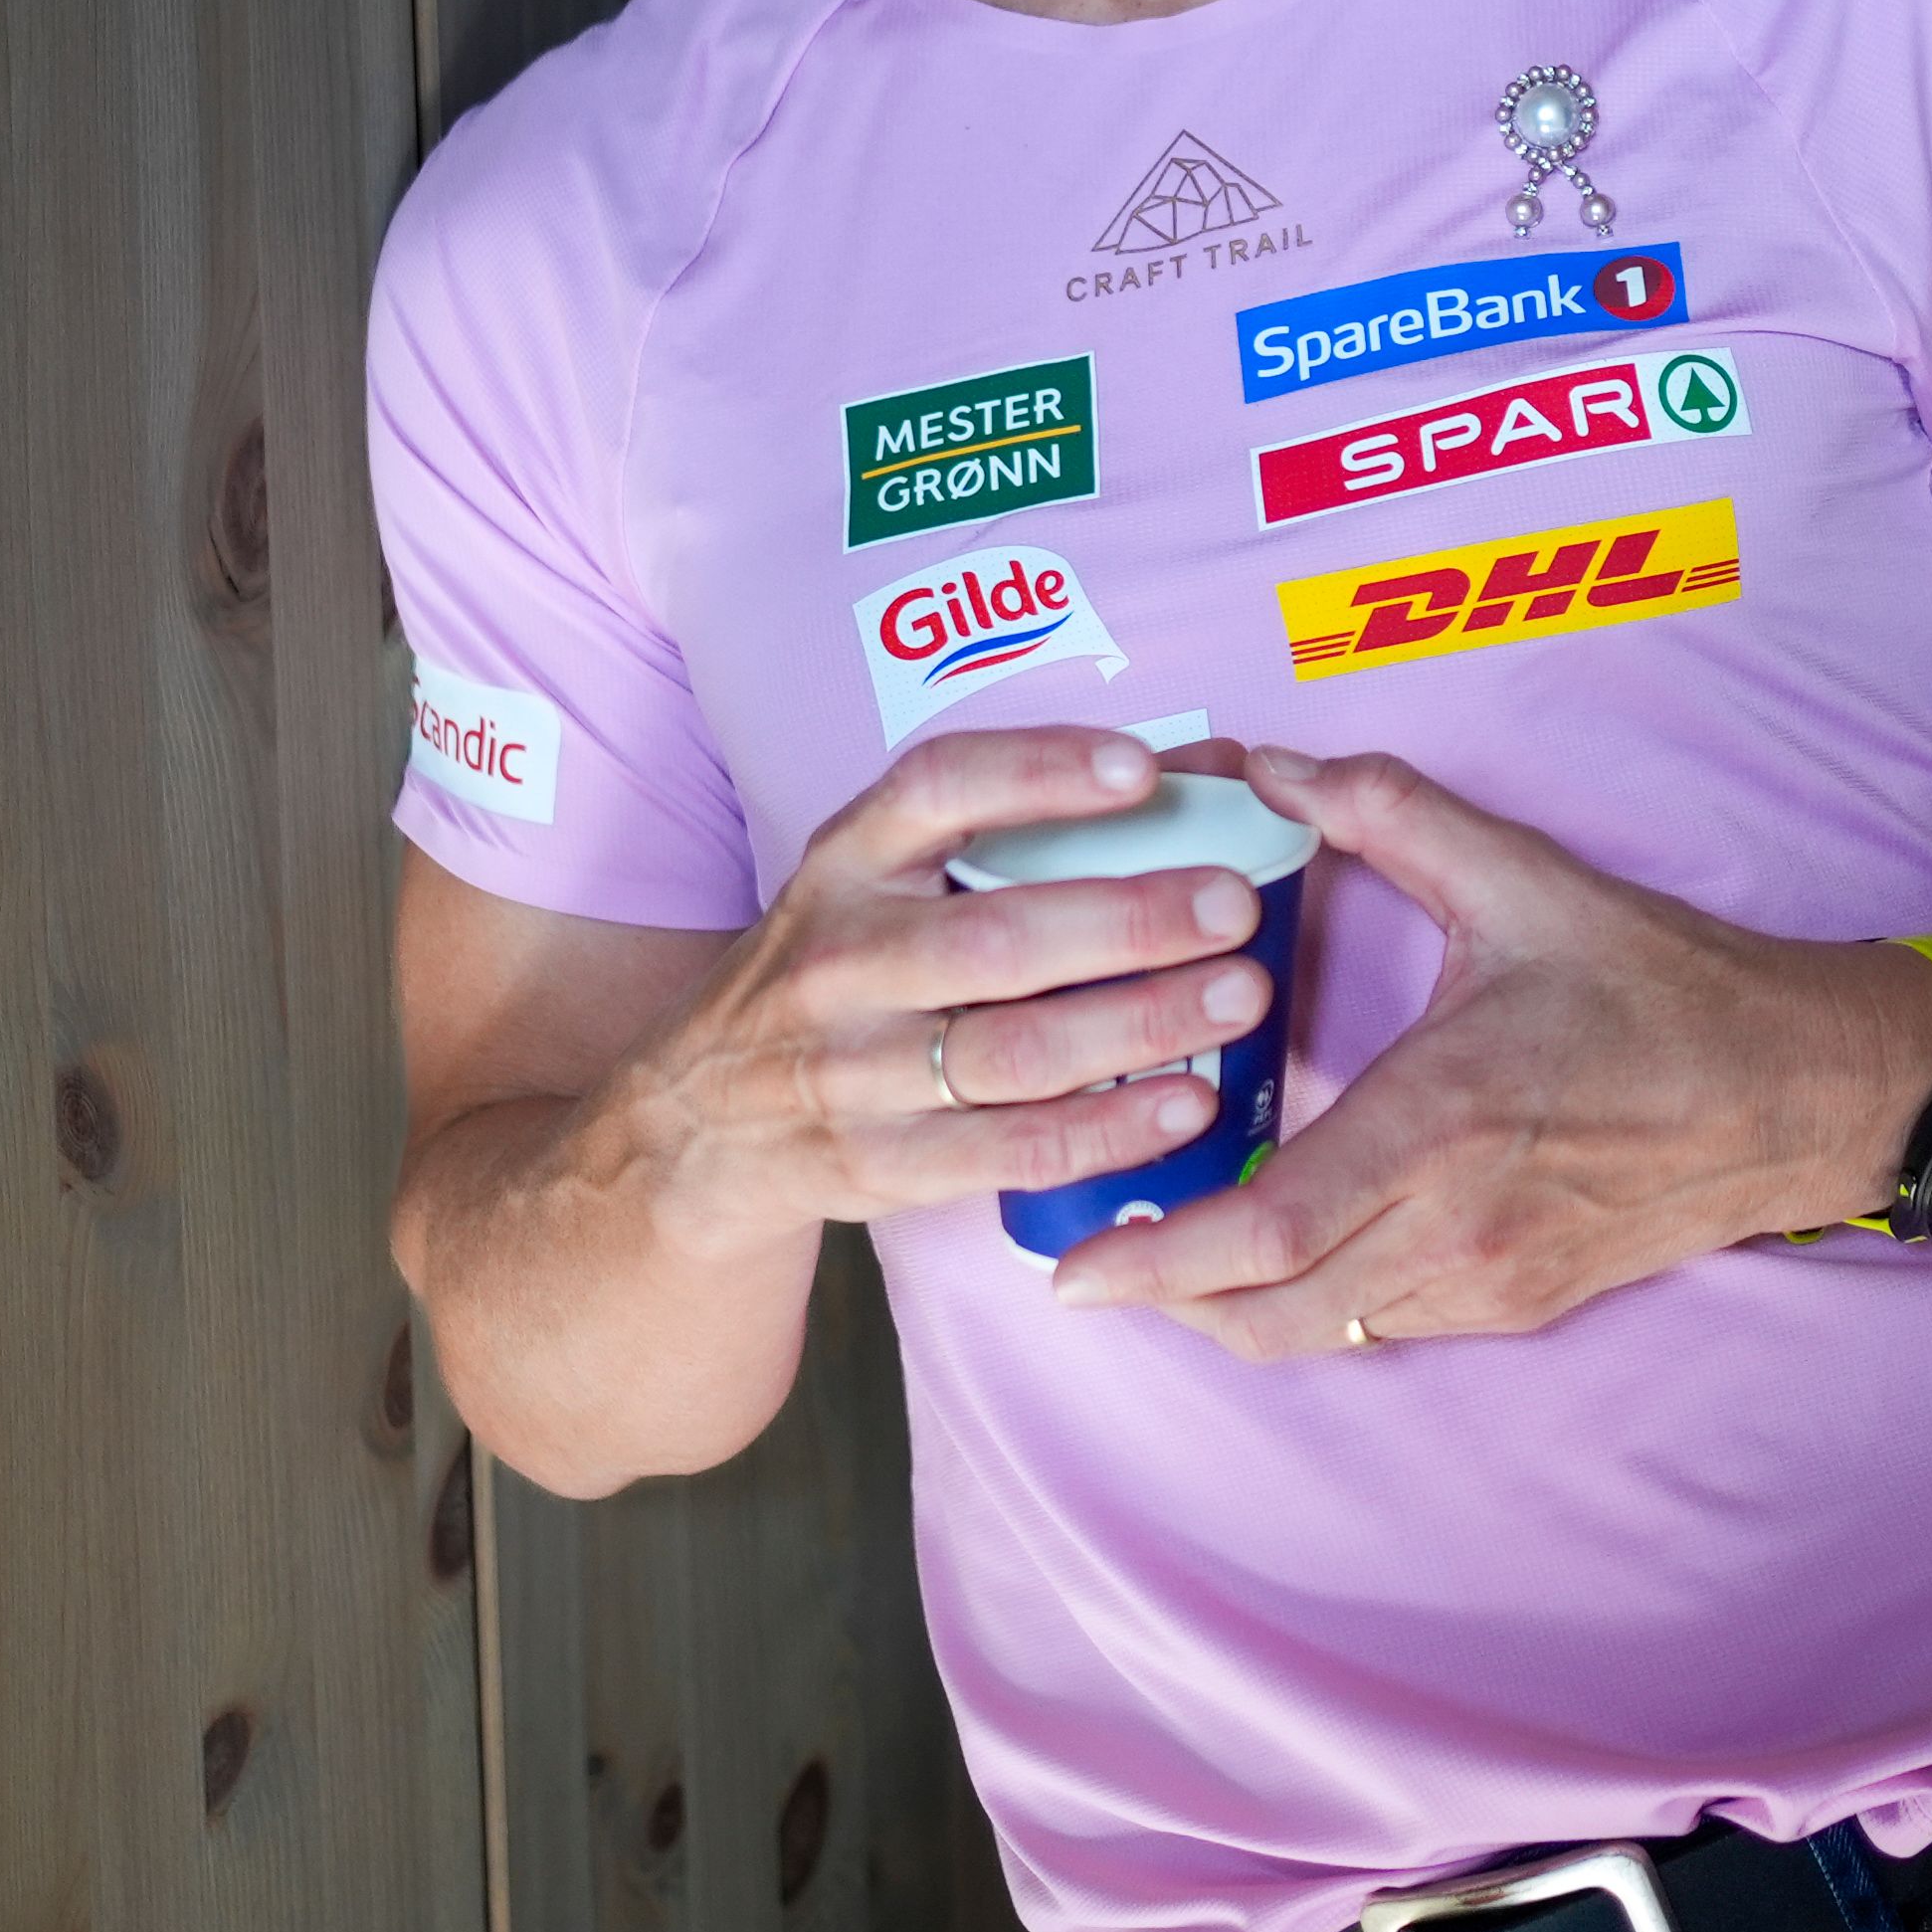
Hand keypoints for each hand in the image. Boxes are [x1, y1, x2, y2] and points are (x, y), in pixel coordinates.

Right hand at [599, 724, 1283, 1256]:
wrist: (691, 1127)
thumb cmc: (837, 972)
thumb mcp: (885, 883)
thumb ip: (1028, 826)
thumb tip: (1211, 766)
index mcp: (843, 863)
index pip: (934, 791)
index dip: (1038, 773)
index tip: (1139, 769)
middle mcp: (836, 959)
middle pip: (994, 939)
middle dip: (1128, 922)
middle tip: (1233, 905)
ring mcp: (847, 1071)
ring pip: (1009, 1051)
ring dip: (1136, 1026)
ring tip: (1240, 999)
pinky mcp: (871, 1165)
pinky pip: (1004, 1150)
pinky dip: (1102, 1132)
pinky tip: (1182, 1109)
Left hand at [1043, 743, 1931, 1353]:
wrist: (1800, 1092)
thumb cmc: (1667, 987)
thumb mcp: (1523, 879)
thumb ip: (1384, 813)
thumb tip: (1262, 765)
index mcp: (1444, 1120)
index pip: (1266, 1231)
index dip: (1153, 1262)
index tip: (1071, 1265)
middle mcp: (1458, 1224)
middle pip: (1267, 1313)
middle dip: (1160, 1298)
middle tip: (1085, 1256)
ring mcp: (1490, 1281)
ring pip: (1318, 1335)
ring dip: (1230, 1305)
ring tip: (1162, 1245)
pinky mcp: (1518, 1307)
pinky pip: (1381, 1326)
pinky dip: (1309, 1303)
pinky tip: (1278, 1244)